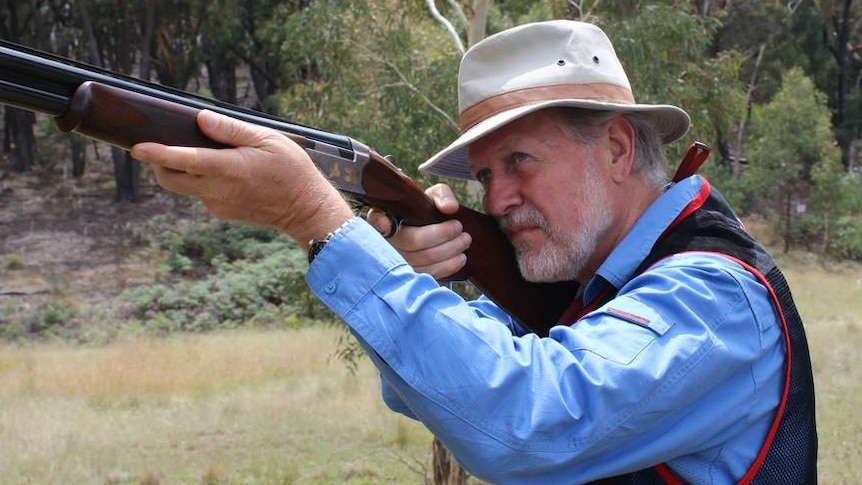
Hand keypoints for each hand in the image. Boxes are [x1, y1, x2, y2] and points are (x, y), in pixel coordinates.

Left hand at [130, 110, 353, 245]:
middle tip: (164, 144)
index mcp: (230, 169)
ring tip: (210, 154)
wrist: (305, 210)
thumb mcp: (269, 140)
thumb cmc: (292, 171)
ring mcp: (218, 204)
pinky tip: (228, 171)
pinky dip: (204, 179)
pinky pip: (202, 193)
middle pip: (171, 179)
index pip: (184, 161)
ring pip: (186, 186)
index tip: (137, 147)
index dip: (157, 154)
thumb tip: (201, 119)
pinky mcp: (222, 212)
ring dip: (185, 170)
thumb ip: (232, 130)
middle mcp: (218, 190)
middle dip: (159, 163)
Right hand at [367, 184, 471, 279]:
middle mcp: (386, 242)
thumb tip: (449, 208)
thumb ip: (441, 196)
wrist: (431, 232)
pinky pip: (429, 275)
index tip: (385, 223)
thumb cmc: (426, 213)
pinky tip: (460, 257)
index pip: (375, 219)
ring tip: (464, 240)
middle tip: (459, 228)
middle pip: (413, 242)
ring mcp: (397, 262)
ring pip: (423, 261)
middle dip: (442, 235)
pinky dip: (448, 267)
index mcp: (385, 217)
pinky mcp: (410, 277)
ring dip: (450, 251)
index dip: (378, 222)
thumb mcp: (432, 197)